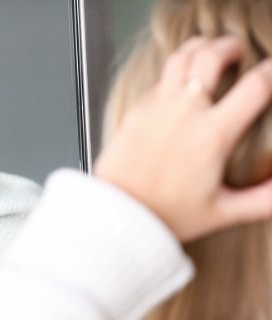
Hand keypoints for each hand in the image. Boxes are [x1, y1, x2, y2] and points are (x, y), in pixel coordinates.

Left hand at [94, 36, 271, 241]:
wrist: (117, 217)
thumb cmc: (165, 217)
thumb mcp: (222, 212)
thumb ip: (262, 200)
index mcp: (213, 135)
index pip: (256, 86)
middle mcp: (184, 114)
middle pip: (212, 56)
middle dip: (230, 47)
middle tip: (237, 52)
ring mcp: (156, 109)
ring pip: (180, 58)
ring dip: (199, 49)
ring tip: (207, 52)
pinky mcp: (135, 113)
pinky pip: (158, 81)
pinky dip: (172, 74)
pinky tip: (178, 84)